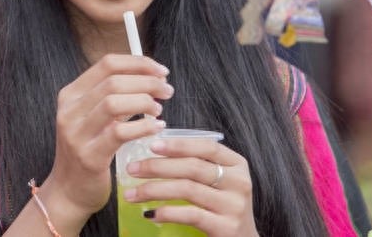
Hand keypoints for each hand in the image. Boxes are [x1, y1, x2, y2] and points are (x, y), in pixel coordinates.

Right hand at [44, 54, 173, 219]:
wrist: (69, 191)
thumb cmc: (88, 150)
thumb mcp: (94, 117)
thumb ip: (115, 97)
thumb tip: (150, 76)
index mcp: (71, 94)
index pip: (107, 64)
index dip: (138, 63)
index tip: (160, 71)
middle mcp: (69, 110)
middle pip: (113, 80)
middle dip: (146, 82)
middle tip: (167, 91)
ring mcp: (76, 133)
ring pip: (113, 102)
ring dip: (144, 102)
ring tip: (159, 110)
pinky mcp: (88, 156)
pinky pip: (119, 133)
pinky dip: (142, 127)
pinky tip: (156, 128)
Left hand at [123, 135, 257, 236]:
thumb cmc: (222, 205)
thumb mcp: (219, 180)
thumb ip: (197, 163)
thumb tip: (156, 145)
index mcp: (236, 164)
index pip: (206, 147)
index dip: (178, 145)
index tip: (151, 145)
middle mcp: (239, 182)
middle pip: (192, 167)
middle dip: (157, 167)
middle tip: (132, 169)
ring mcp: (234, 205)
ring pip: (187, 189)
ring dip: (154, 190)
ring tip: (132, 193)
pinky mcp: (226, 227)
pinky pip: (190, 214)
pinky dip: (167, 212)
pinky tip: (150, 213)